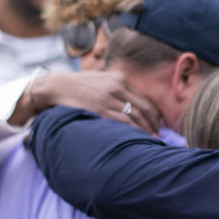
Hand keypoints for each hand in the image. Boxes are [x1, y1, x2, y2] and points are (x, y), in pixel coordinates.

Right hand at [11, 70, 160, 134]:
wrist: (57, 86)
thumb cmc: (80, 86)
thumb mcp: (102, 79)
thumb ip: (119, 88)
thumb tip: (136, 106)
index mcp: (119, 79)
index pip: (145, 98)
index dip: (156, 113)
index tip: (160, 123)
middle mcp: (117, 87)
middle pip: (144, 108)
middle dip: (155, 123)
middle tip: (160, 134)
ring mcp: (108, 99)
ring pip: (136, 116)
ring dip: (147, 130)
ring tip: (153, 140)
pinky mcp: (99, 110)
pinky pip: (123, 123)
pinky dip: (134, 132)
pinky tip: (139, 139)